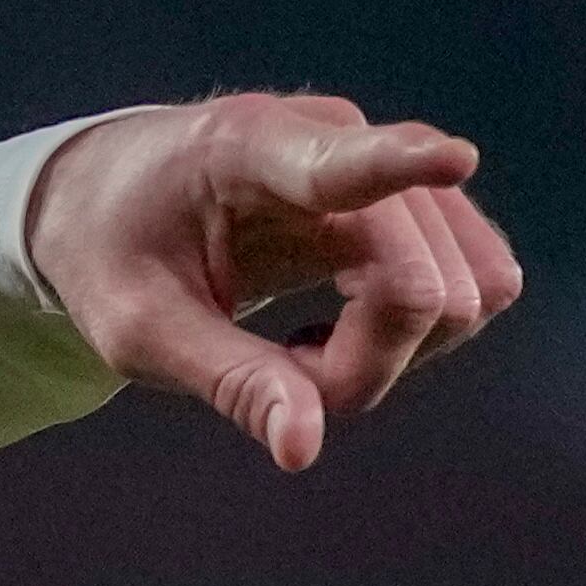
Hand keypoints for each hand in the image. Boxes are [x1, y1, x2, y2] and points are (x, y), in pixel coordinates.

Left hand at [25, 94, 521, 470]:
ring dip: (394, 353)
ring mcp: (388, 163)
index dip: (404, 164)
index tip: (452, 159)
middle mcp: (334, 137)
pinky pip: (474, 287)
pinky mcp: (419, 203)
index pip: (337, 162)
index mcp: (244, 152)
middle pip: (421, 285)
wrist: (110, 198)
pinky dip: (413, 337)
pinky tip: (335, 332)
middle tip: (276, 375)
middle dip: (364, 364)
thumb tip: (305, 448)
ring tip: (296, 350)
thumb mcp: (139, 331)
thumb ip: (229, 380)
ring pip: (468, 291)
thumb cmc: (115, 255)